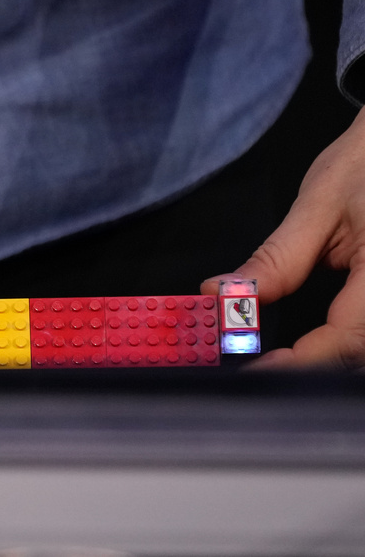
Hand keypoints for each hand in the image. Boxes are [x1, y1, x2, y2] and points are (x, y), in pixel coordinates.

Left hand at [202, 105, 364, 368]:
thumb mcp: (318, 205)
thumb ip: (276, 260)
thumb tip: (222, 296)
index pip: (343, 342)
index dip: (295, 363)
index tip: (249, 368)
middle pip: (354, 355)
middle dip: (305, 367)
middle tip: (252, 367)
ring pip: (360, 350)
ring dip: (320, 359)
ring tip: (272, 359)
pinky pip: (362, 332)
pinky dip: (335, 344)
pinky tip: (305, 347)